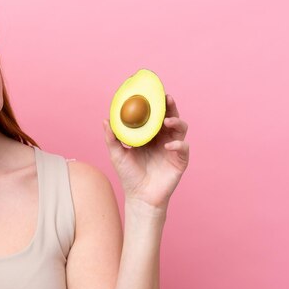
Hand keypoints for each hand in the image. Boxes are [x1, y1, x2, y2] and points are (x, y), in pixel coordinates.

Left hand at [103, 94, 189, 210]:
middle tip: (166, 97)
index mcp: (150, 135)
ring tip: (167, 121)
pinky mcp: (180, 160)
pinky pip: (183, 148)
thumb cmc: (128, 175)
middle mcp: (163, 138)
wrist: (140, 197)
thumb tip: (105, 119)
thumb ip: (112, 138)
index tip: (152, 92)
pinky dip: (177, 145)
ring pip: (181, 129)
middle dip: (170, 106)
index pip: (155, 115)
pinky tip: (167, 146)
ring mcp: (173, 148)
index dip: (155, 103)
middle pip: (171, 117)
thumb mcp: (117, 155)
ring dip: (176, 121)